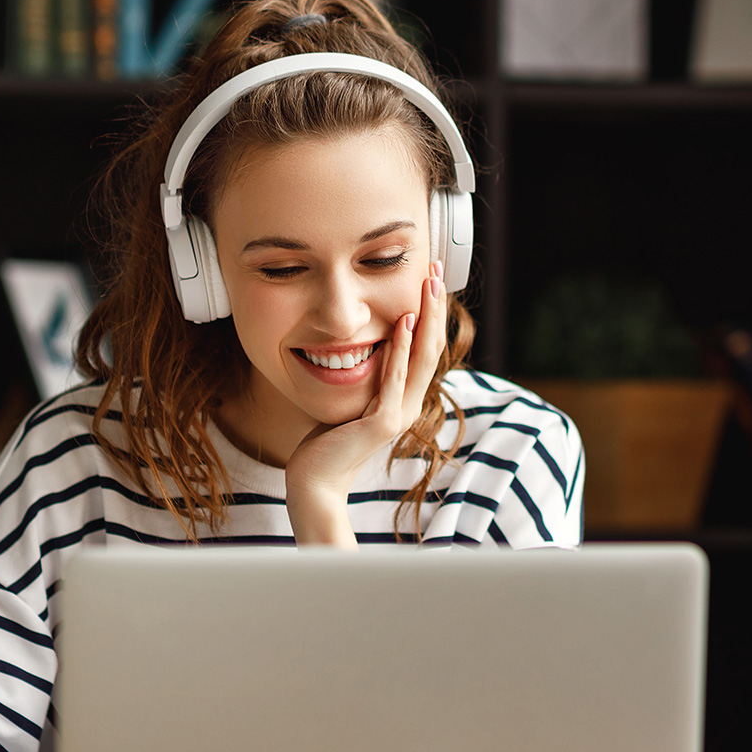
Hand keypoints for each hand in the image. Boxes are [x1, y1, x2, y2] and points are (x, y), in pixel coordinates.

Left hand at [284, 261, 447, 546]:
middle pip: (433, 348)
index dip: (430, 315)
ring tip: (429, 285)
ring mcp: (398, 415)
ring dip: (426, 317)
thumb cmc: (324, 443)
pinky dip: (401, 348)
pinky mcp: (381, 423)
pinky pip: (395, 378)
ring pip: (422, 359)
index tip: (429, 282)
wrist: (314, 481)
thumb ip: (364, 378)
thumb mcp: (349, 400)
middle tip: (436, 270)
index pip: (425, 350)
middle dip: (435, 307)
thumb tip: (364, 349)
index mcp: (402, 400)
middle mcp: (407, 406)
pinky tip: (404, 322)